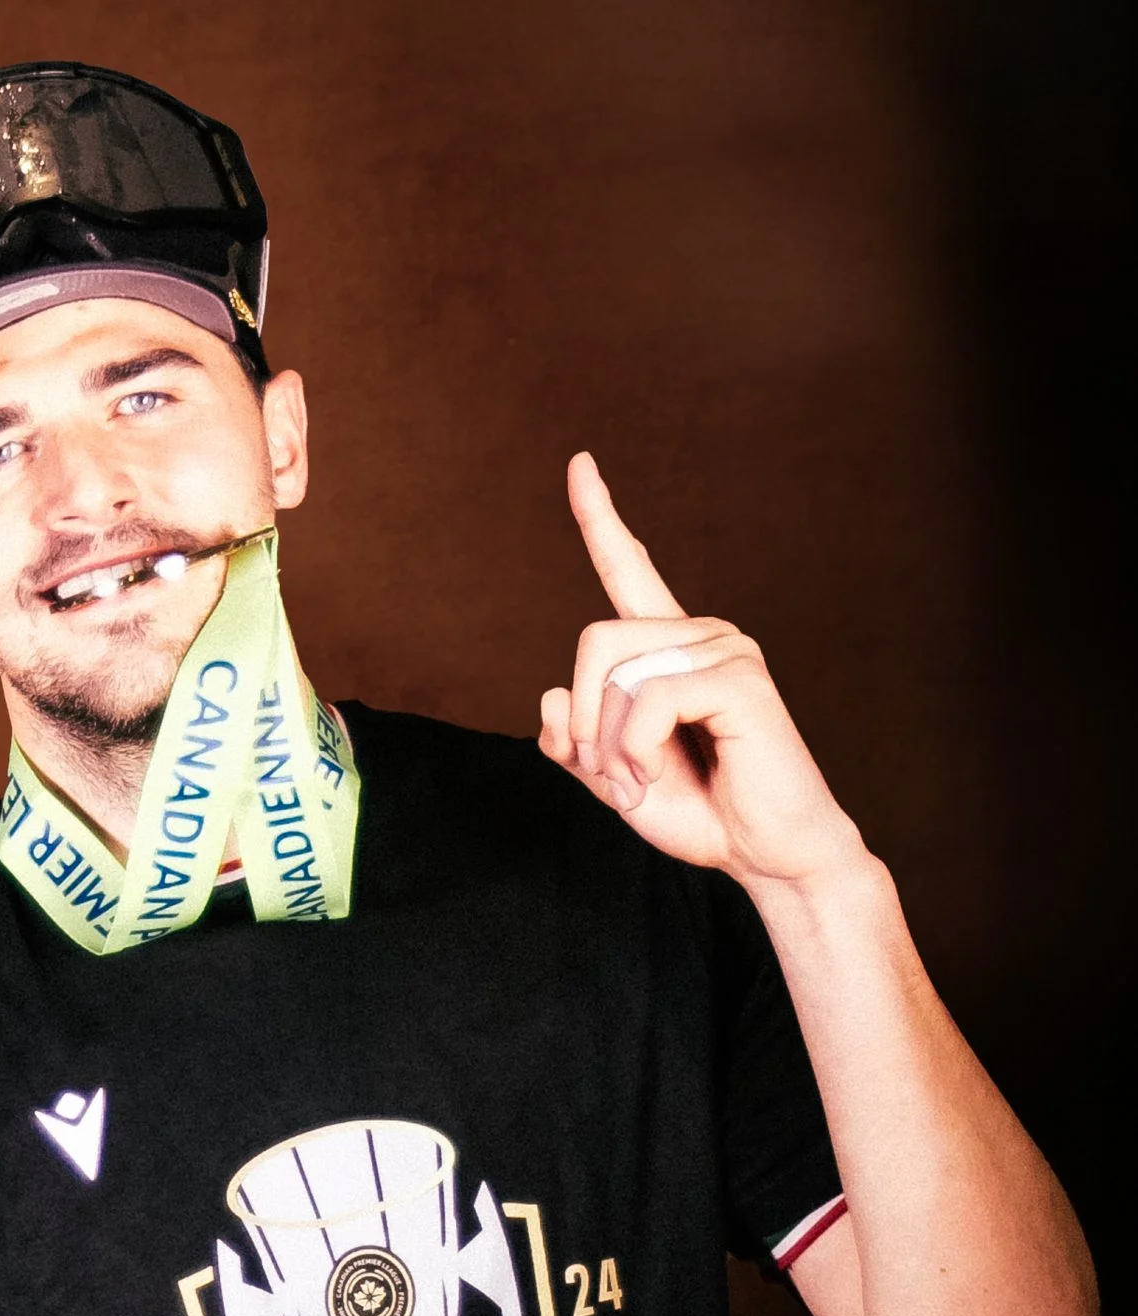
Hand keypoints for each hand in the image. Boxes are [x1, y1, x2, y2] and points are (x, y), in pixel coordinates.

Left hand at [538, 453, 866, 890]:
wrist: (763, 852)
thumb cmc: (700, 811)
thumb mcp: (614, 777)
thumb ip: (575, 740)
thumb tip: (551, 695)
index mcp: (669, 648)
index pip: (629, 569)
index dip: (599, 519)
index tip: (579, 463)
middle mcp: (700, 634)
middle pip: (594, 643)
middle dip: (585, 722)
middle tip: (615, 777)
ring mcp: (725, 649)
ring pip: (617, 676)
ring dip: (613, 746)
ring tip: (648, 781)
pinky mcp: (740, 678)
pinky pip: (649, 701)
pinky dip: (638, 750)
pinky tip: (663, 773)